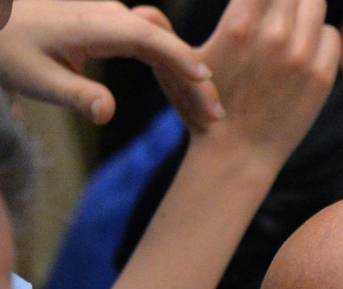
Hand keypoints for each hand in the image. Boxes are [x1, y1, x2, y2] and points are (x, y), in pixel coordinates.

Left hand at [0, 0, 217, 124]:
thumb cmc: (9, 51)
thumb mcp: (35, 79)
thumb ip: (75, 96)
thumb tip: (108, 114)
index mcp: (91, 26)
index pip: (148, 38)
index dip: (180, 58)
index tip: (206, 82)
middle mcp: (108, 15)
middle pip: (164, 42)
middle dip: (194, 75)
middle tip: (216, 113)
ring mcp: (112, 17)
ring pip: (162, 42)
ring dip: (188, 72)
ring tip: (207, 106)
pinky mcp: (112, 24)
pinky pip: (153, 42)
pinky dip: (173, 64)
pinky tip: (186, 88)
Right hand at [173, 0, 339, 164]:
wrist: (237, 156)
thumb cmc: (200, 108)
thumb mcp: (172, 67)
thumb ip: (158, 30)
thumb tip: (142, 8)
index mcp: (240, 27)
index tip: (255, 0)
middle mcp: (275, 38)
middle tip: (271, 5)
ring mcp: (302, 58)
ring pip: (315, 4)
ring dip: (302, 6)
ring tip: (290, 13)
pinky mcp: (322, 77)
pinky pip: (332, 36)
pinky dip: (320, 32)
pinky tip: (305, 41)